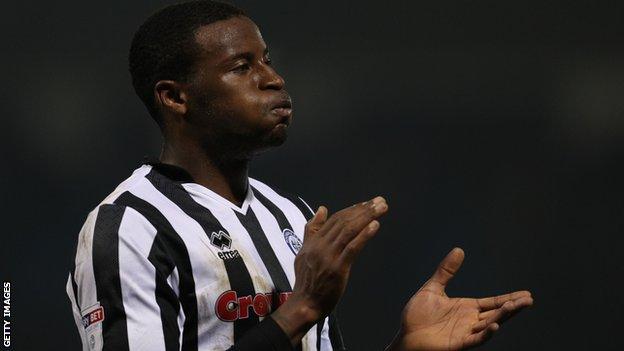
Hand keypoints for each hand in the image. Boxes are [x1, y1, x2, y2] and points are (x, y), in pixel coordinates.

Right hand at [272, 196, 388, 344]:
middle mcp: (320, 245)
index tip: (368, 203)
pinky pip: (352, 248)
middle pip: (344, 221)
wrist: (305, 303)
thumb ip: (312, 230)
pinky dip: (364, 235)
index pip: (335, 219)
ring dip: (367, 217)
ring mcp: (328, 256)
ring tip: (382, 208)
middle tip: (381, 201)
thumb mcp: (304, 252)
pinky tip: (375, 225)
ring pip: (349, 230)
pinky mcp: (337, 268)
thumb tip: (322, 208)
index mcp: (314, 241)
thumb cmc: (307, 280)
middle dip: (364, 209)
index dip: (353, 209)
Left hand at [386, 248, 532, 350]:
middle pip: (496, 313)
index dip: (509, 299)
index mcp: (467, 308)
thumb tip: (458, 250)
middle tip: (528, 300)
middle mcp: (470, 321)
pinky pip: (475, 340)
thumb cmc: (417, 316)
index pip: (493, 303)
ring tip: (515, 306)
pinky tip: (494, 326)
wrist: (405, 335)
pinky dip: (485, 334)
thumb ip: (446, 271)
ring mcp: (465, 333)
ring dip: (502, 317)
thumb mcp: (433, 288)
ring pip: (489, 325)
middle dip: (512, 307)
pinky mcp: (457, 343)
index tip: (526, 294)